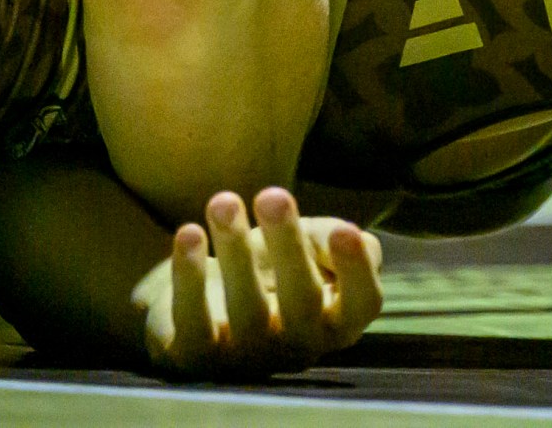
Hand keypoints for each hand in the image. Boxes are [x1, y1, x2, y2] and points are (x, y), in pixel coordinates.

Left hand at [132, 188, 382, 377]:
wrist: (208, 296)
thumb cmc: (274, 266)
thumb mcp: (310, 245)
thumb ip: (333, 238)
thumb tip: (349, 238)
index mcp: (336, 319)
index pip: (362, 304)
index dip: (357, 272)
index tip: (346, 232)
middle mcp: (298, 345)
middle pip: (302, 301)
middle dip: (288, 246)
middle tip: (272, 195)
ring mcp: (247, 356)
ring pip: (245, 309)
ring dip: (235, 251)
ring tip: (224, 202)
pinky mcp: (197, 356)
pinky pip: (193, 322)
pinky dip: (189, 278)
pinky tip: (189, 233)